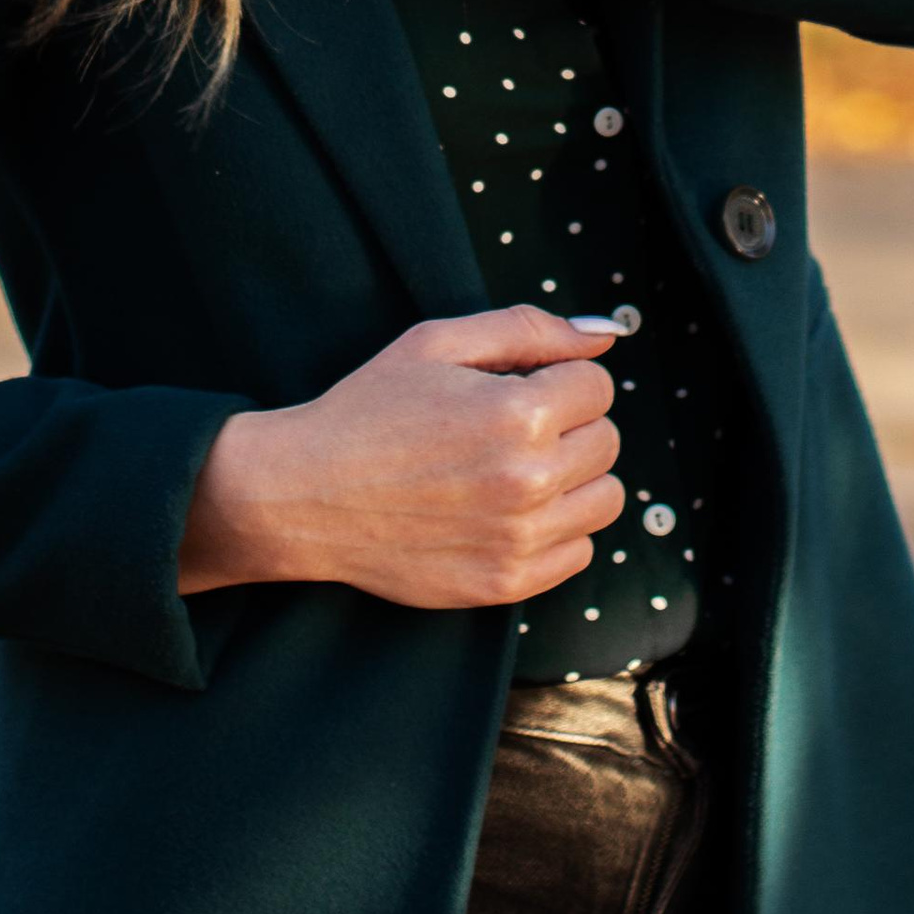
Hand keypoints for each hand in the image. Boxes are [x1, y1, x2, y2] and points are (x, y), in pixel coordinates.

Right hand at [178, 306, 624, 605]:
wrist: (306, 496)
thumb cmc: (368, 410)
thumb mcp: (437, 343)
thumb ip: (528, 328)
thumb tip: (604, 336)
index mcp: (517, 413)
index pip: (597, 384)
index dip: (557, 378)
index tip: (517, 386)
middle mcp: (528, 480)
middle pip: (607, 441)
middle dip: (569, 424)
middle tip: (509, 427)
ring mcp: (520, 540)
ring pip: (605, 499)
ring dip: (572, 478)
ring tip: (515, 468)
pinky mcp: (507, 585)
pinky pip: (579, 553)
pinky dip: (556, 530)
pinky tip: (507, 511)